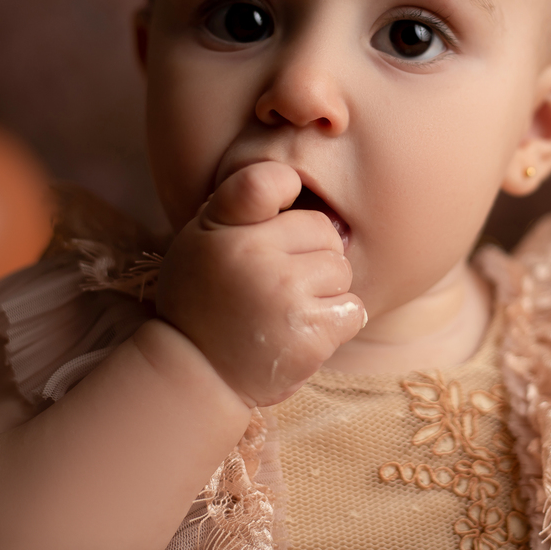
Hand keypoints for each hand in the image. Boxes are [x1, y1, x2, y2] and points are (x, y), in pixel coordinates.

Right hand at [154, 161, 365, 407]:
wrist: (197, 373)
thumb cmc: (204, 298)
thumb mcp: (202, 239)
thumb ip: (239, 204)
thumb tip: (293, 178)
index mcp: (224, 229)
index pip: (270, 180)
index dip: (287, 187)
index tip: (285, 201)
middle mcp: (254, 256)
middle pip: (324, 231)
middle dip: (311, 255)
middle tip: (278, 283)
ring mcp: (285, 296)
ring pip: (340, 270)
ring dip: (325, 291)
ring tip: (287, 310)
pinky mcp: (310, 334)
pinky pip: (353, 309)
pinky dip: (337, 322)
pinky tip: (303, 331)